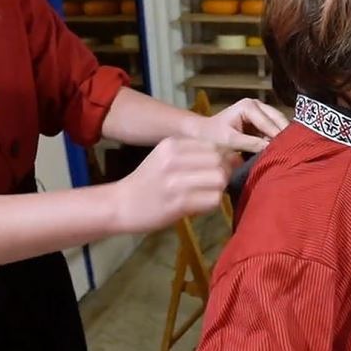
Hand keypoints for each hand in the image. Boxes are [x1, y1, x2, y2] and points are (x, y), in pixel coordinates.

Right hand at [111, 137, 241, 232]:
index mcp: (171, 144)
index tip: (217, 169)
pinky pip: (213, 199)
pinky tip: (200, 205)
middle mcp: (174, 159)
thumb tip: (231, 157)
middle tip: (215, 184)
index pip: (213, 145)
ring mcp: (176, 182)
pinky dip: (212, 203)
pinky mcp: (179, 203)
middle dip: (224, 172)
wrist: (120, 205)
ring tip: (207, 194)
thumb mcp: (164, 157)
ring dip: (219, 188)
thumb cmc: (146, 182)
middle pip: (219, 160)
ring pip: (219, 179)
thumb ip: (191, 154)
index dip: (222, 157)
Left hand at [191, 98, 289, 152]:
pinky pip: (273, 130)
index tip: (288, 150)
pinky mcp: (260, 121)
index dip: (278, 137)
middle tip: (294, 150)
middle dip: (285, 134)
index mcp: (249, 106)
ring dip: (282, 137)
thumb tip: (270, 148)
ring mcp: (260, 112)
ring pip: (278, 124)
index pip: (269, 122)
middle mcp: (257, 105)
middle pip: (279, 119)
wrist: (201, 133)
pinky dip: (276, 139)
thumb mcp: (230, 141)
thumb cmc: (211, 136)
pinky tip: (281, 150)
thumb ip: (250, 143)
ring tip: (290, 151)